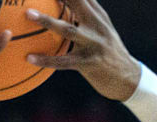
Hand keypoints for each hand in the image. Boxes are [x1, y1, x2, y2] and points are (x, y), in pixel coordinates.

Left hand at [25, 0, 140, 101]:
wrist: (129, 79)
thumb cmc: (110, 53)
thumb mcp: (104, 31)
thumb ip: (89, 15)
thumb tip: (66, 3)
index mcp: (99, 17)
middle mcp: (97, 27)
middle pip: (77, 3)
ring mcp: (94, 45)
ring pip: (68, 29)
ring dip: (47, 20)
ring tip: (28, 14)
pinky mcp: (89, 64)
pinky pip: (63, 61)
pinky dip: (46, 59)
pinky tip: (29, 58)